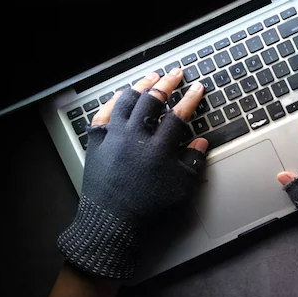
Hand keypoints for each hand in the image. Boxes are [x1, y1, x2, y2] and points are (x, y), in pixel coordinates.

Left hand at [57, 68, 208, 278]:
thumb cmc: (148, 208)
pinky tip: (121, 96)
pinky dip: (113, 102)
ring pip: (127, 101)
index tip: (198, 88)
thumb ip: (193, 162)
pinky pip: (104, 114)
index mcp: (158, 148)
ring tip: (151, 78)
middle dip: (167, 84)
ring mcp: (113, 138)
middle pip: (152, 100)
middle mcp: (135, 137)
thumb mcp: (181, 188)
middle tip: (176, 73)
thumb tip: (201, 142)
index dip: (190, 99)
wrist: (112, 223)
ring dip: (141, 86)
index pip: (178, 115)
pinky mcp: (96, 143)